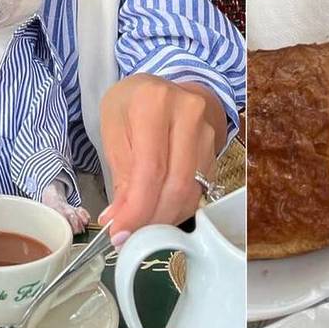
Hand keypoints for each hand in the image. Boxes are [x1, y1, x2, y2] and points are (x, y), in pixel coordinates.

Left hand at [98, 75, 226, 246]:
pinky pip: (198, 190)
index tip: (118, 233)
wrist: (164, 90)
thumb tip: (119, 221)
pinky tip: (157, 214)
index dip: (136, 209)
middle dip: (151, 219)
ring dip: (164, 218)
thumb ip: (120, 175)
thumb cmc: (131, 107)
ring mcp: (207, 133)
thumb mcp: (113, 129)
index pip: (151, 169)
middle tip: (128, 238)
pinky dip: (176, 209)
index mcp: (154, 104)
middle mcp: (188, 114)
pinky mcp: (214, 150)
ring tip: (140, 228)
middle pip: (176, 184)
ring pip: (191, 191)